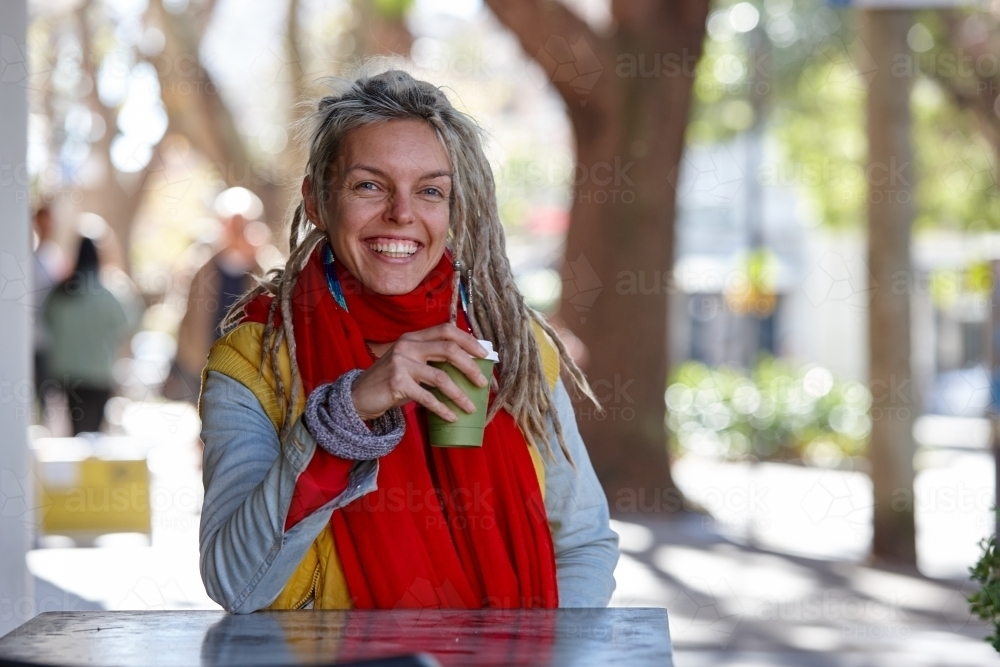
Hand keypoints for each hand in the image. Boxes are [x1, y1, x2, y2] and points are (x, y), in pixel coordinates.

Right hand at [351, 324, 487, 422]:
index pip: (446, 330)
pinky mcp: (397, 383)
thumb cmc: (390, 381)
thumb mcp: (409, 363)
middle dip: (470, 366)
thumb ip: (431, 360)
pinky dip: (443, 409)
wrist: (358, 396)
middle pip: (448, 349)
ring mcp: (401, 363)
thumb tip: (468, 367)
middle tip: (482, 382)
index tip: (484, 354)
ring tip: (471, 407)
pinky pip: (427, 397)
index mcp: (413, 337)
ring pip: (441, 377)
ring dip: (459, 394)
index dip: (468, 340)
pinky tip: (451, 416)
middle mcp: (407, 346)